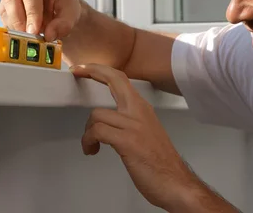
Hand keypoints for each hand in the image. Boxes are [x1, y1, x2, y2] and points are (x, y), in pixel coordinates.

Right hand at [0, 0, 80, 40]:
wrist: (58, 9)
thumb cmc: (64, 7)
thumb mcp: (71, 15)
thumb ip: (63, 25)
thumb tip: (49, 35)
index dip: (32, 12)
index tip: (35, 31)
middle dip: (19, 20)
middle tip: (28, 37)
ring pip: (5, 7)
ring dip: (15, 25)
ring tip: (28, 38)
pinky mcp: (4, 2)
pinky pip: (3, 16)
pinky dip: (12, 27)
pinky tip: (23, 34)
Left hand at [70, 63, 215, 211]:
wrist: (176, 183)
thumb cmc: (161, 163)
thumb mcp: (147, 132)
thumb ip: (131, 121)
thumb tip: (113, 120)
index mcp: (143, 109)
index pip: (120, 79)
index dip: (101, 70)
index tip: (85, 68)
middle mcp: (139, 112)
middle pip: (114, 80)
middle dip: (92, 71)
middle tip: (77, 72)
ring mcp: (134, 125)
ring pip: (97, 114)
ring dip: (87, 132)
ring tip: (91, 144)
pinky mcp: (128, 141)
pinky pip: (97, 132)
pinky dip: (88, 141)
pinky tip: (92, 150)